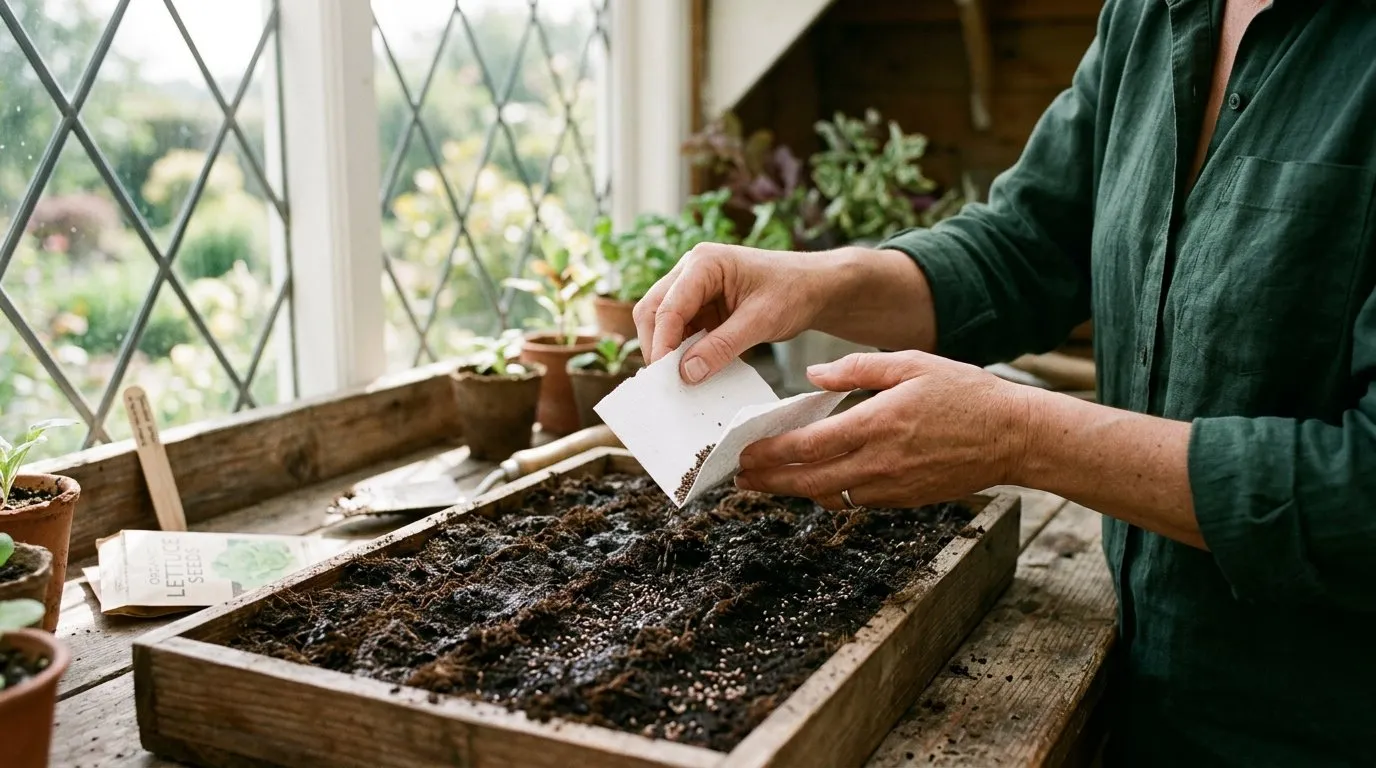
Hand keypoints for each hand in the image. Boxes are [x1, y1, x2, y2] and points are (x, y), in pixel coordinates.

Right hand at [634, 243, 827, 383]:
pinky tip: (692, 371)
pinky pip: (679, 330)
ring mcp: (692, 287)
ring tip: (678, 381)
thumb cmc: (793, 293)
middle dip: (657, 345)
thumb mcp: (760, 321)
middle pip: (652, 310)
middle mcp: (691, 270)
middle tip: (666, 382)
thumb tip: (686, 374)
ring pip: (661, 321)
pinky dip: (682, 351)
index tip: (664, 377)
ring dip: (667, 350)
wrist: (814, 288)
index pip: (668, 306)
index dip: (662, 342)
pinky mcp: (700, 305)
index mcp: (704, 263)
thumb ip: (722, 347)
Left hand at [734, 351, 1032, 509]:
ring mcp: (891, 487)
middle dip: (768, 481)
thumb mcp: (911, 364)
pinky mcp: (904, 500)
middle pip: (807, 481)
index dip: (770, 454)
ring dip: (794, 490)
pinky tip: (815, 481)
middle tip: (740, 478)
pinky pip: (854, 501)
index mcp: (876, 425)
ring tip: (768, 481)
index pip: (808, 446)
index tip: (745, 453)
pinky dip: (828, 493)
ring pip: (828, 496)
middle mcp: (879, 463)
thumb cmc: (966, 395)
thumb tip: (813, 375)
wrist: (1013, 437)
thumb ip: (857, 370)